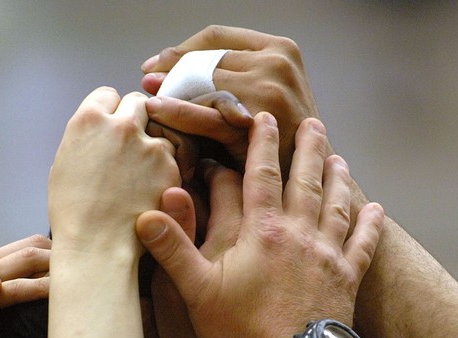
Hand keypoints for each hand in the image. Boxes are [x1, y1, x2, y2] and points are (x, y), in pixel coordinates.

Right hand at [48, 87, 179, 253]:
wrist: (97, 247)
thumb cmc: (74, 214)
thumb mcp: (65, 164)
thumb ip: (86, 138)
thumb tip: (98, 131)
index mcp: (88, 120)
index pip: (108, 94)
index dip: (111, 111)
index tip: (113, 126)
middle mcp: (121, 125)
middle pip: (139, 103)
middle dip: (137, 119)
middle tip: (134, 143)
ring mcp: (149, 145)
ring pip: (160, 129)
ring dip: (155, 143)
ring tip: (143, 171)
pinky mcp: (170, 166)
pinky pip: (174, 156)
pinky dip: (168, 168)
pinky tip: (153, 188)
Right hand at [137, 112, 383, 337]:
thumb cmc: (241, 330)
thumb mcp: (196, 291)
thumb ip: (173, 250)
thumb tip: (145, 214)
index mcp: (262, 230)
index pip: (261, 174)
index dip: (261, 144)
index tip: (264, 119)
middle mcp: (299, 233)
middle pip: (305, 180)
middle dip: (308, 149)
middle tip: (313, 123)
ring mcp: (327, 255)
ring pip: (336, 204)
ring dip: (337, 178)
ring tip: (338, 158)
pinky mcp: (347, 278)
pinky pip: (362, 244)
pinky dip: (369, 225)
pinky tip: (375, 209)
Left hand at [142, 26, 322, 178]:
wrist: (309, 180)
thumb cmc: (279, 143)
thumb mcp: (261, 97)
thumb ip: (226, 79)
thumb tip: (162, 68)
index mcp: (281, 49)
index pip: (217, 37)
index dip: (181, 49)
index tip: (156, 64)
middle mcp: (278, 63)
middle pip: (206, 59)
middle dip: (171, 72)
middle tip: (147, 85)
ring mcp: (270, 90)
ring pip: (202, 84)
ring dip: (171, 92)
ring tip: (148, 102)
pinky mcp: (256, 121)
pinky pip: (204, 114)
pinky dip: (176, 113)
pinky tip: (157, 112)